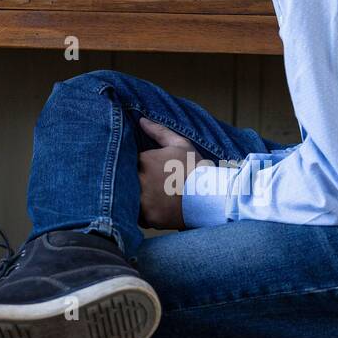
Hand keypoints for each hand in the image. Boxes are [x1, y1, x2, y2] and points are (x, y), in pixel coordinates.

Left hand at [137, 116, 212, 230]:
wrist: (212, 196)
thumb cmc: (196, 168)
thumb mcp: (180, 145)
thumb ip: (159, 131)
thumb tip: (141, 121)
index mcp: (144, 160)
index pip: (127, 161)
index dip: (135, 165)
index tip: (145, 169)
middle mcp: (140, 179)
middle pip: (125, 180)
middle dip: (131, 181)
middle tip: (149, 185)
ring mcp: (143, 200)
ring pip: (129, 200)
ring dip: (136, 199)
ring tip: (152, 198)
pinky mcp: (149, 217)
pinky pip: (139, 217)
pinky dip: (145, 215)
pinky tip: (157, 209)